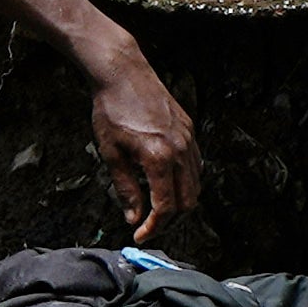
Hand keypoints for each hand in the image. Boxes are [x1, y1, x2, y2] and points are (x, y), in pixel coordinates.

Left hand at [86, 55, 204, 240]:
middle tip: (149, 226)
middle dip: (170, 220)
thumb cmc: (111, 110)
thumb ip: (126, 189)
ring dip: (179, 202)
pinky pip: (195, 164)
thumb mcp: (111, 153)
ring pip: (195, 183)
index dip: (154, 227)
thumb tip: (134, 217)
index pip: (165, 207)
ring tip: (158, 208)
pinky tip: (167, 182)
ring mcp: (188, 138)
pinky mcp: (189, 128)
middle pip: (188, 201)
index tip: (140, 234)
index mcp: (159, 157)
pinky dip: (185, 180)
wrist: (122, 72)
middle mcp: (180, 149)